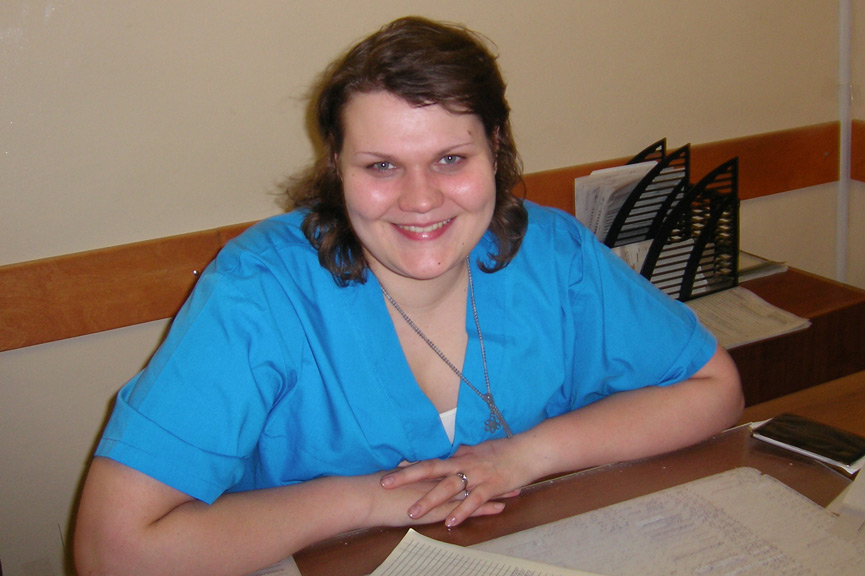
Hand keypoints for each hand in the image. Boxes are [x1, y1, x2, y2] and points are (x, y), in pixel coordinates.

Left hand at [379, 439, 527, 527]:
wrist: (530, 450)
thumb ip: (463, 454)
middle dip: (407, 477)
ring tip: (412, 512)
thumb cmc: (505, 450)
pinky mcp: (492, 486)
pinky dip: (461, 511)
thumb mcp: (479, 451)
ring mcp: (478, 475)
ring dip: (430, 500)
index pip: (430, 460)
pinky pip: (474, 500)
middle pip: (430, 469)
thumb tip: (450, 455)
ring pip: (449, 487)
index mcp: (460, 457)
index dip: (410, 465)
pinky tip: (450, 522)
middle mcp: (464, 464)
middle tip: (386, 484)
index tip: (390, 469)